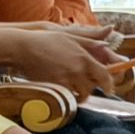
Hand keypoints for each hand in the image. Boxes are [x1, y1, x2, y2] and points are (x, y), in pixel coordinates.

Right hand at [11, 29, 132, 99]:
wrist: (24, 49)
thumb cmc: (47, 40)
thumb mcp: (71, 36)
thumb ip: (91, 42)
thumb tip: (106, 44)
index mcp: (84, 58)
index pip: (105, 76)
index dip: (109, 85)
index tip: (109, 89)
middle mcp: (78, 70)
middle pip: (92, 88)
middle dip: (91, 89)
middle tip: (87, 87)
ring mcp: (66, 80)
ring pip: (80, 94)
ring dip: (80, 94)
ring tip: (75, 90)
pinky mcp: (55, 87)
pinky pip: (68, 96)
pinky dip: (68, 95)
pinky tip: (65, 90)